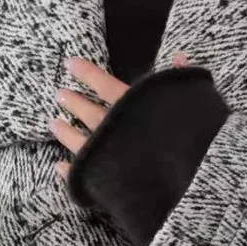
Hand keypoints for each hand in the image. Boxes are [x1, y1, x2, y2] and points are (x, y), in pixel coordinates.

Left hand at [51, 51, 190, 179]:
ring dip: (64, 132)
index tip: (69, 64)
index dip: (86, 73)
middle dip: (73, 102)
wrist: (184, 187)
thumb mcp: (193, 104)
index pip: (103, 84)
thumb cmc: (191, 141)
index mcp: (130, 107)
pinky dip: (68, 170)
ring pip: (77, 142)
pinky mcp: (102, 183)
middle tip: (59, 95)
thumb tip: (180, 57)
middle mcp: (112, 129)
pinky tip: (59, 166)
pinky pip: (80, 174)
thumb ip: (181, 81)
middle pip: (87, 112)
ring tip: (53, 124)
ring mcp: (103, 157)